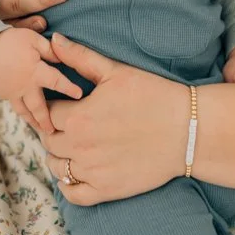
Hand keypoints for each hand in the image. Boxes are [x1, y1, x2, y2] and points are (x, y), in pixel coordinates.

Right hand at [0, 28, 81, 132]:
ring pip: (24, 111)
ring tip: (41, 131)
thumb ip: (50, 50)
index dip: (68, 88)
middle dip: (47, 120)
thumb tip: (64, 57)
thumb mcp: (33, 39)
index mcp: (35, 72)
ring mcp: (12, 93)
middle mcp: (25, 86)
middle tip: (54, 132)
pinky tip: (28, 117)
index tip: (79, 95)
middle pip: (38, 107)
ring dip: (33, 122)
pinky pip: (15, 105)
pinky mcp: (2, 94)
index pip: (56, 81)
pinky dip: (22, 113)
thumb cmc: (10, 41)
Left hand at [39, 33, 187, 205]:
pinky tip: (77, 169)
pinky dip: (68, 184)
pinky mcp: (106, 190)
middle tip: (68, 122)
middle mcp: (79, 147)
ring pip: (56, 166)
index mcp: (77, 117)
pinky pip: (72, 193)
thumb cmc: (153, 95)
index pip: (46, 112)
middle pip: (48, 139)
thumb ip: (80, 57)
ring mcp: (91, 171)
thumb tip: (53, 41)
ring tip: (73, 143)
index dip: (51, 105)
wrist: (188, 130)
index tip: (62, 103)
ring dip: (58, 154)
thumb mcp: (116, 71)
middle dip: (53, 129)